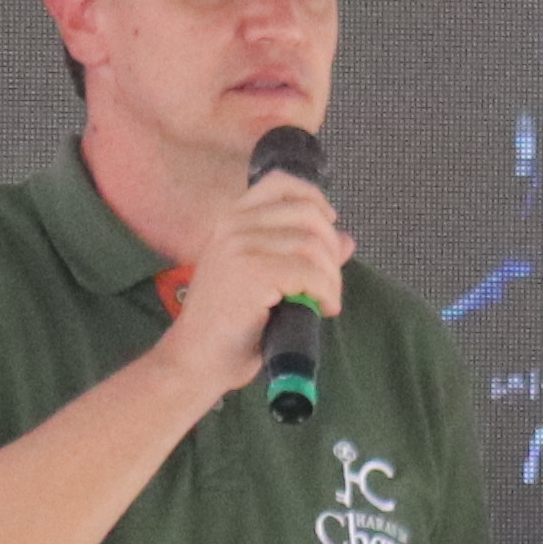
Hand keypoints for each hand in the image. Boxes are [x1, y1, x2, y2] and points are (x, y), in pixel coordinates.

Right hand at [191, 166, 355, 338]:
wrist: (195, 360)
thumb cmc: (229, 327)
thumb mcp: (268, 282)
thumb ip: (303, 256)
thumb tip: (347, 239)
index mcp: (232, 220)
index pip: (281, 184)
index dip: (315, 199)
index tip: (330, 226)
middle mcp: (234, 225)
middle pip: (307, 214)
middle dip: (331, 249)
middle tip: (329, 284)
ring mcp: (241, 245)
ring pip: (313, 245)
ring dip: (331, 278)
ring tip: (325, 302)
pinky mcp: (252, 271)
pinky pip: (310, 272)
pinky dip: (326, 292)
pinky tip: (322, 309)